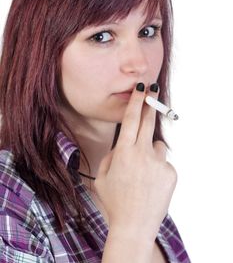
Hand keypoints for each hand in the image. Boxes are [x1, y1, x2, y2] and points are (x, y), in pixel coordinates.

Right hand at [94, 82, 176, 239]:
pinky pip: (163, 162)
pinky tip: (150, 183)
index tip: (141, 89)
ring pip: (156, 145)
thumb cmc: (114, 201)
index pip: (131, 120)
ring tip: (142, 173)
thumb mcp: (102, 176)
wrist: (134, 225)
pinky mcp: (170, 172)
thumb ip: (112, 155)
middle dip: (150, 104)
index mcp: (123, 152)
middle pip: (148, 122)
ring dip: (149, 151)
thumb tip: (122, 145)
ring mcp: (158, 163)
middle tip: (152, 93)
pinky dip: (157, 168)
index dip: (136, 102)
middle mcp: (142, 153)